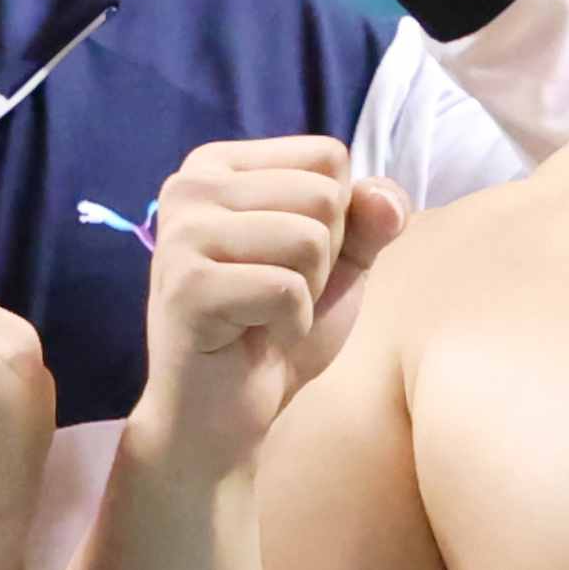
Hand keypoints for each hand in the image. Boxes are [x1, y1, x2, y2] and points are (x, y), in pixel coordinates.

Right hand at [130, 137, 405, 466]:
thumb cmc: (275, 329)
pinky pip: (287, 289)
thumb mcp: (339, 262)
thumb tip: (386, 199)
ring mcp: (181, 234)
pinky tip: (253, 337)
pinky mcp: (186, 287)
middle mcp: (189, 185)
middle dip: (322, 258)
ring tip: (264, 315)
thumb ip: (369, 219)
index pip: (328, 156)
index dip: (335, 217)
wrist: (223, 412)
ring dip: (307, 292)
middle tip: (276, 296)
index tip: (288, 260)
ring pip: (308, 238)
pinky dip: (290, 324)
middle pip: (322, 195)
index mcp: (218, 165)